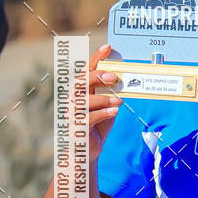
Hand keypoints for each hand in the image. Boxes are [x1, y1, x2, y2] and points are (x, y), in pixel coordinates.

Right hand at [82, 43, 122, 161]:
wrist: (87, 150)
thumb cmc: (98, 124)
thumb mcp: (107, 105)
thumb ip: (111, 93)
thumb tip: (125, 78)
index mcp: (80, 90)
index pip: (87, 69)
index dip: (96, 57)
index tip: (108, 47)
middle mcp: (72, 99)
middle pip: (81, 82)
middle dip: (96, 76)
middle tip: (113, 77)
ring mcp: (72, 113)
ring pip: (84, 100)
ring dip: (104, 98)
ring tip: (120, 101)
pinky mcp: (76, 127)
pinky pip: (89, 117)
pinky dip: (103, 113)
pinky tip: (115, 111)